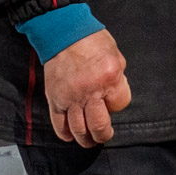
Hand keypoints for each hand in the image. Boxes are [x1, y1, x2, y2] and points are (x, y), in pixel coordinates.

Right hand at [43, 29, 131, 147]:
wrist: (64, 33)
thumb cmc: (92, 40)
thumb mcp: (116, 55)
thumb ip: (118, 77)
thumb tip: (114, 96)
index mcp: (109, 77)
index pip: (120, 104)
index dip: (118, 104)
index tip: (114, 100)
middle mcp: (90, 91)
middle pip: (99, 125)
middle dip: (104, 134)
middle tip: (104, 135)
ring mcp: (70, 97)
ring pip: (79, 129)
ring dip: (86, 139)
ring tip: (90, 141)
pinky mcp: (55, 99)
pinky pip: (59, 124)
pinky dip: (65, 134)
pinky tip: (71, 136)